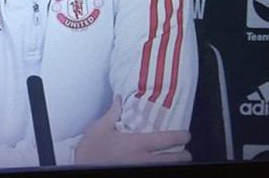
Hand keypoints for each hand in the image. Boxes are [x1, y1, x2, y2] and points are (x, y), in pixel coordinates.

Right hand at [74, 95, 191, 165]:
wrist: (82, 167)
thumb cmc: (91, 150)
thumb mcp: (99, 128)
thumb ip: (112, 113)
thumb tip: (118, 99)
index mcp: (137, 144)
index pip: (166, 140)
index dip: (180, 137)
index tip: (186, 135)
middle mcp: (143, 159)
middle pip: (173, 160)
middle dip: (183, 156)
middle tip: (186, 153)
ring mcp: (141, 170)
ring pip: (166, 168)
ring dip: (172, 164)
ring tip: (175, 160)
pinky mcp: (136, 174)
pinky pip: (153, 172)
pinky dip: (160, 168)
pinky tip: (158, 165)